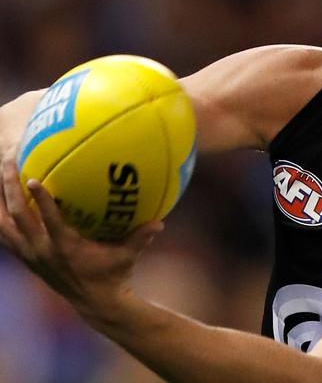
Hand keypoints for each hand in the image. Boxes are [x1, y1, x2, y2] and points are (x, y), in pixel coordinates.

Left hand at [0, 156, 163, 320]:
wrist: (96, 304)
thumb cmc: (115, 275)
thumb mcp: (129, 255)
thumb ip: (141, 237)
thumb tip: (160, 222)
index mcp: (65, 247)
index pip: (48, 220)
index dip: (40, 199)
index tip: (32, 178)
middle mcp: (42, 251)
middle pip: (18, 217)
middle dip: (9, 188)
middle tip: (7, 162)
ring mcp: (31, 256)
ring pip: (4, 227)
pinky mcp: (28, 260)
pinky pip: (7, 237)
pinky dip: (2, 219)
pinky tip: (2, 202)